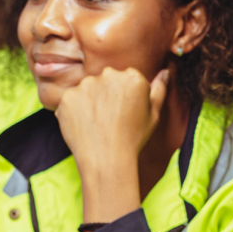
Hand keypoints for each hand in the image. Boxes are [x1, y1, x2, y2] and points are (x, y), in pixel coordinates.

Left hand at [55, 66, 169, 224]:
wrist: (107, 159)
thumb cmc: (133, 139)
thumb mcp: (154, 115)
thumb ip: (159, 89)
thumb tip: (165, 72)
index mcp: (132, 76)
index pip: (125, 79)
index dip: (124, 98)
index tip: (123, 114)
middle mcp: (109, 74)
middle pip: (105, 81)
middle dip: (105, 96)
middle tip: (109, 120)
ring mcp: (86, 84)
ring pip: (86, 90)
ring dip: (88, 103)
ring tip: (95, 125)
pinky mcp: (68, 96)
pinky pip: (70, 101)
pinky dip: (73, 112)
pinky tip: (83, 127)